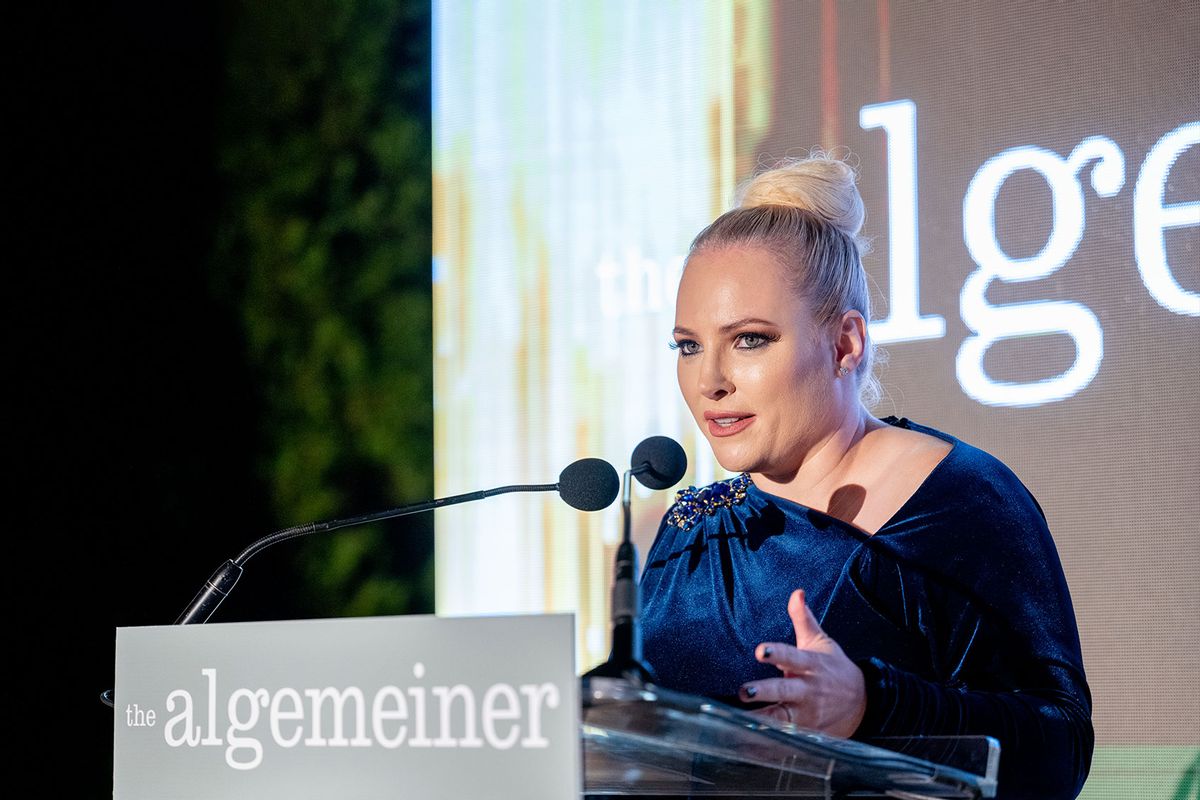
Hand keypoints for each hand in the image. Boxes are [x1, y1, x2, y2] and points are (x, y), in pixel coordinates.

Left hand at [739, 588, 866, 737]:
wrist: (864, 701)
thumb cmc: (834, 668)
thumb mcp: (821, 642)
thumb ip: (804, 619)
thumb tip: (796, 593)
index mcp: (810, 665)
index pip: (791, 656)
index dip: (776, 653)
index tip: (760, 650)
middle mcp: (807, 690)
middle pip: (783, 690)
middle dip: (764, 691)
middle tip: (744, 691)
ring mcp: (806, 714)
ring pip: (781, 719)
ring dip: (761, 722)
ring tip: (739, 723)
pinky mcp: (806, 733)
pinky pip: (784, 740)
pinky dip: (768, 745)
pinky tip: (750, 746)